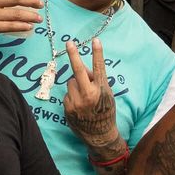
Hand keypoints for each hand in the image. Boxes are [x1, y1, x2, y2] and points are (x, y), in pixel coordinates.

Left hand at [62, 37, 121, 151]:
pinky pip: (67, 93)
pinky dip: (72, 95)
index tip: (96, 40)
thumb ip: (97, 82)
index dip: (98, 53)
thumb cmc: (105, 112)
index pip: (100, 68)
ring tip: (84, 97)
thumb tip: (86, 71)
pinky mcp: (68, 108)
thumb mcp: (107, 95)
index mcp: (101, 90)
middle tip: (69, 43)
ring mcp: (76, 102)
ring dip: (76, 85)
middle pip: (78, 71)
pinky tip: (79, 105)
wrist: (99, 134)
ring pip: (71, 82)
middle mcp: (89, 95)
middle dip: (74, 55)